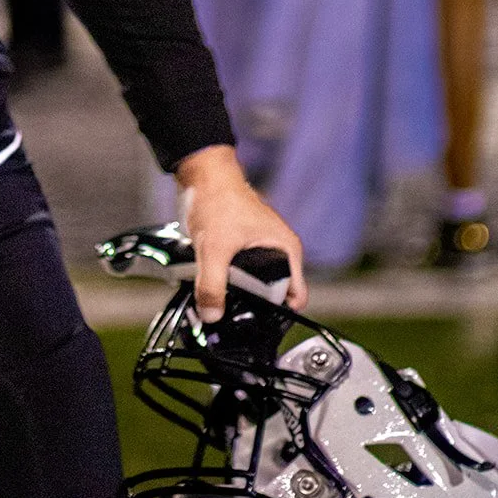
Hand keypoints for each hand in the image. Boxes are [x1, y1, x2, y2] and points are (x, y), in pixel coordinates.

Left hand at [175, 145, 305, 321]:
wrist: (202, 174)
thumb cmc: (219, 199)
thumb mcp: (215, 247)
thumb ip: (213, 284)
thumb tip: (212, 315)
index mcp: (287, 250)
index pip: (295, 296)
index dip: (278, 314)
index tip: (256, 324)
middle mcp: (279, 251)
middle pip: (272, 294)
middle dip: (252, 306)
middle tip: (230, 313)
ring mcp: (262, 250)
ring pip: (253, 285)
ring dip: (236, 293)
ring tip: (218, 297)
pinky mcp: (245, 249)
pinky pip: (241, 274)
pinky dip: (228, 281)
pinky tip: (212, 283)